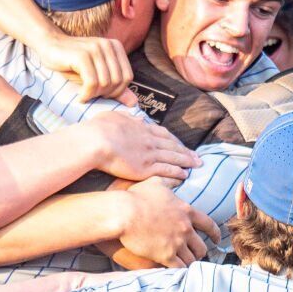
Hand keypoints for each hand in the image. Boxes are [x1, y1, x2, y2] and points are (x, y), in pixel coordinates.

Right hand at [31, 34, 133, 104]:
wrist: (49, 45)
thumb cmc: (72, 63)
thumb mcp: (96, 75)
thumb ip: (115, 87)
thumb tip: (134, 103)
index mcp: (115, 46)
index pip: (127, 77)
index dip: (116, 91)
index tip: (100, 94)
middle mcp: (108, 45)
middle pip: (117, 81)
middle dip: (104, 94)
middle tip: (90, 95)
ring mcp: (95, 48)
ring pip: (105, 83)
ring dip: (94, 95)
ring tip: (84, 94)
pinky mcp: (82, 55)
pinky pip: (92, 82)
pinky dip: (86, 94)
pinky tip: (80, 96)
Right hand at [80, 114, 198, 182]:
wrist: (96, 141)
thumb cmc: (98, 128)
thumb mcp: (113, 116)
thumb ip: (127, 117)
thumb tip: (137, 117)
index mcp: (141, 128)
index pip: (162, 134)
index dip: (174, 140)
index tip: (181, 143)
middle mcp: (149, 140)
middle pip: (172, 146)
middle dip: (186, 151)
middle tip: (197, 156)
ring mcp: (150, 154)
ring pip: (173, 157)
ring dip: (187, 161)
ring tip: (197, 165)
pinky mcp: (146, 167)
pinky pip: (167, 170)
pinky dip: (177, 172)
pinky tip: (185, 175)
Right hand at [109, 179, 215, 268]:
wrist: (124, 213)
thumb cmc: (137, 196)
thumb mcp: (156, 183)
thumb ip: (169, 181)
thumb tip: (178, 177)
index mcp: (186, 211)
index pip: (209, 224)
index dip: (215, 233)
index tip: (216, 239)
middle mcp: (185, 228)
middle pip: (201, 246)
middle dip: (200, 251)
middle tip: (196, 254)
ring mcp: (176, 243)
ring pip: (192, 259)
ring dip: (190, 262)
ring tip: (186, 264)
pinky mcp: (165, 255)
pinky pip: (179, 267)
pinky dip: (180, 269)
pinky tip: (177, 270)